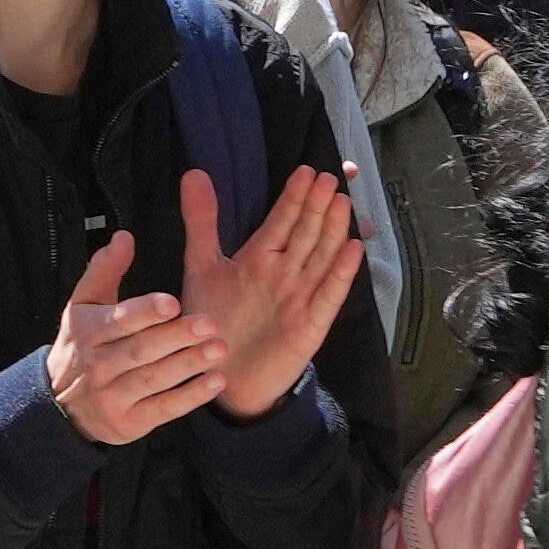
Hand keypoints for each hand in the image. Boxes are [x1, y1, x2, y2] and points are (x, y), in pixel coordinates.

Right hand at [47, 228, 228, 442]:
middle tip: (211, 323)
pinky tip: (215, 382)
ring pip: (154, 379)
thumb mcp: (83, 305)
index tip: (172, 302)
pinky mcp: (129, 423)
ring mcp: (112, 397)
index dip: (146, 312)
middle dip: (177, 337)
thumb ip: (104, 269)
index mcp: (88, 331)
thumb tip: (124, 236)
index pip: (119, 320)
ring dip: (189, 365)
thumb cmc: (81, 346)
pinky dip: (190, 396)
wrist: (59, 405)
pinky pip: (164, 409)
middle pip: (141, 350)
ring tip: (219, 349)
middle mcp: (97, 365)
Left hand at [186, 161, 363, 416]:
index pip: (282, 219)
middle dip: (316, 206)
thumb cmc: (214, 321)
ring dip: (333, 230)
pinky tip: (353, 249)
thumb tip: (194, 173)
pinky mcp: (311, 323)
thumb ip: (202, 222)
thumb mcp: (202, 266)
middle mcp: (285, 272)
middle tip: (327, 177)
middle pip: (305, 232)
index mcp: (260, 257)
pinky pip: (329, 294)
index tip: (305, 170)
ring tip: (342, 202)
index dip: (294, 196)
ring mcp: (300, 296)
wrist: (223, 377)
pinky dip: (341, 273)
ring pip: (320, 256)